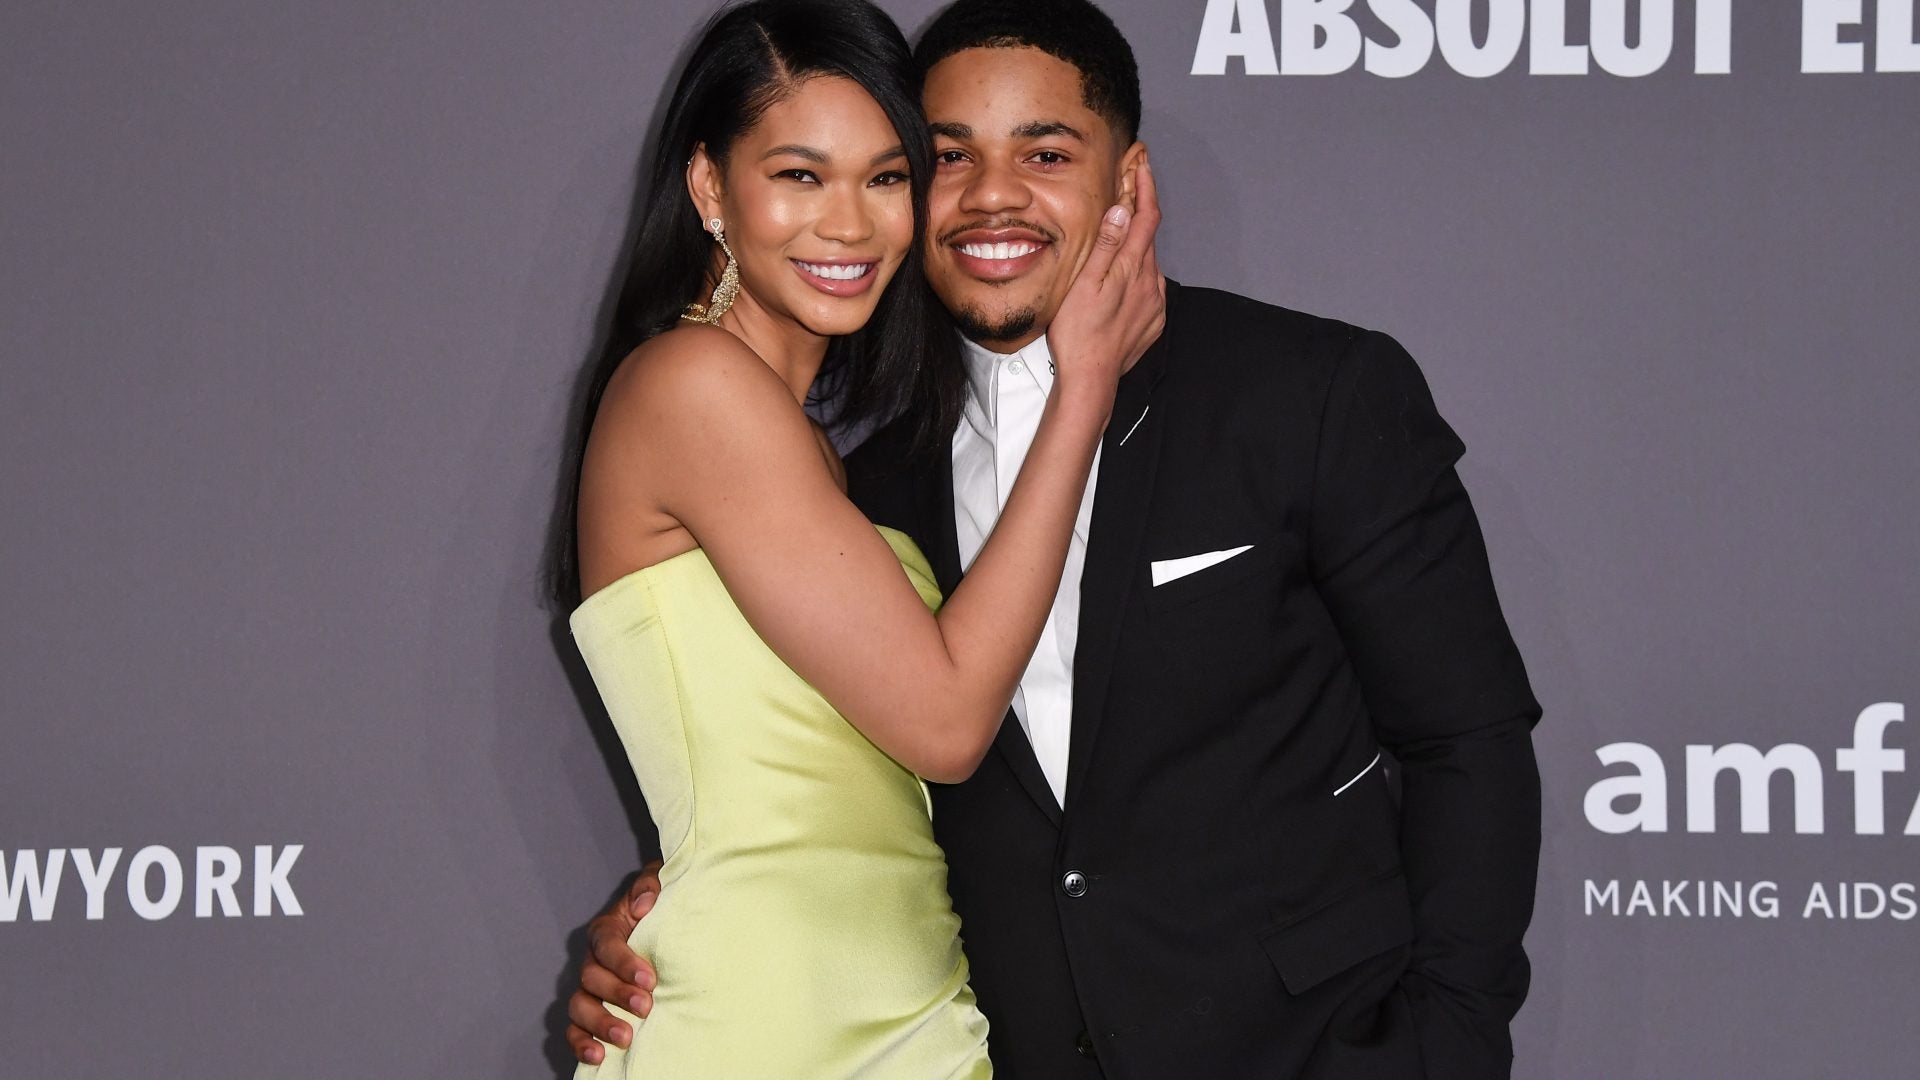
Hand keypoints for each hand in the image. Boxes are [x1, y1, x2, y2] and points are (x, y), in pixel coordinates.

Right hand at [566, 863, 661, 1063]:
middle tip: (645, 1006)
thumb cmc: (664, 911)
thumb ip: (650, 885)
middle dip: (617, 994)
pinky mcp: (593, 1013)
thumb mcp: (661, 885)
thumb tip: (643, 904)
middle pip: (591, 978)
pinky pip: (576, 1030)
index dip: (624, 963)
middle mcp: (594, 960)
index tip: (649, 979)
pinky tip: (597, 1056)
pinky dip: (581, 1044)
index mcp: (608, 930)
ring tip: (625, 1036)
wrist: (671, 933)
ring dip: (599, 1023)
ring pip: (579, 1006)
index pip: (606, 945)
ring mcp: (590, 990)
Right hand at [1047, 159, 1165, 398]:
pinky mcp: (1153, 321)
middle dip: (1139, 212)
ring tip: (1115, 240)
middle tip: (1125, 191)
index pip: (1147, 217)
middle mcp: (1151, 283)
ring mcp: (1155, 303)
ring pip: (1148, 263)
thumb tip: (1121, 210)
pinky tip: (1119, 282)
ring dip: (1135, 246)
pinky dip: (1137, 274)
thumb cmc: (1079, 334)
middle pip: (1149, 237)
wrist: (1092, 381)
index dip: (1146, 187)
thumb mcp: (1083, 283)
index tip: (1142, 165)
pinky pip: (1149, 287)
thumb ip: (1105, 245)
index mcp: (1132, 268)